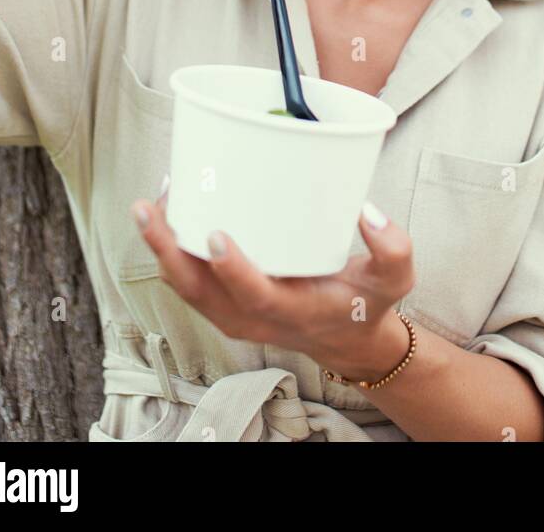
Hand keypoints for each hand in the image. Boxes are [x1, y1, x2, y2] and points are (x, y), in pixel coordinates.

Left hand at [131, 188, 415, 380]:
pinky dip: (171, 251)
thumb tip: (369, 211)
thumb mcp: (394, 280)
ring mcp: (235, 314)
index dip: (232, 270)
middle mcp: (254, 317)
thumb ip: (392, 248)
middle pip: (199, 292)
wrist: (348, 340)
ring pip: (185, 287)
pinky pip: (188, 282)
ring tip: (150, 203)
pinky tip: (169, 211)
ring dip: (162, 248)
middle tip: (149, 209)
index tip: (215, 236)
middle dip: (168, 251)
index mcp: (293, 311)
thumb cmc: (366, 304)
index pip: (254, 297)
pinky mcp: (226, 304)